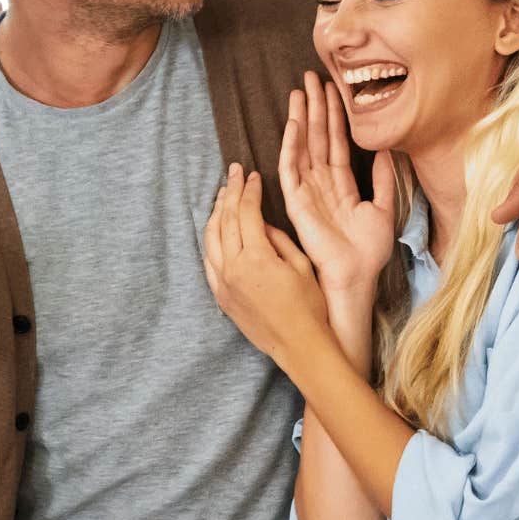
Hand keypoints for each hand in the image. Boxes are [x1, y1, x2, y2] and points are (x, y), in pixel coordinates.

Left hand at [203, 165, 337, 364]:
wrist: (299, 346)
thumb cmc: (309, 306)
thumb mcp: (301, 265)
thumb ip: (277, 239)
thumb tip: (260, 223)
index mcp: (256, 257)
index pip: (247, 213)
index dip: (250, 191)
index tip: (253, 176)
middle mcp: (233, 268)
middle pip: (226, 220)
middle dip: (230, 193)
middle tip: (233, 173)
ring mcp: (223, 283)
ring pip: (211, 239)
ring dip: (216, 213)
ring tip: (223, 195)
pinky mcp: (221, 297)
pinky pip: (209, 261)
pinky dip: (211, 240)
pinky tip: (216, 229)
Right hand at [281, 71, 396, 296]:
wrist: (356, 275)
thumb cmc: (368, 251)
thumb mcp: (384, 208)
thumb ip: (385, 179)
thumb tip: (389, 149)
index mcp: (341, 185)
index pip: (336, 142)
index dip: (335, 115)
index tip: (333, 88)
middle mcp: (321, 183)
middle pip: (316, 137)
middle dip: (314, 107)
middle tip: (310, 77)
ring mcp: (307, 191)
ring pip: (302, 146)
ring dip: (300, 118)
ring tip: (298, 91)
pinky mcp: (295, 202)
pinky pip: (290, 169)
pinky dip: (290, 146)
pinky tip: (292, 125)